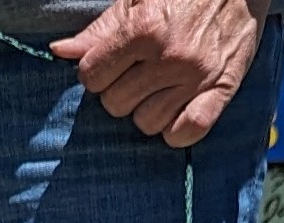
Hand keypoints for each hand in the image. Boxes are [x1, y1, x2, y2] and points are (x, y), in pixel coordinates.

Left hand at [51, 0, 269, 148]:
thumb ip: (100, 30)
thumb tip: (60, 52)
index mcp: (143, 29)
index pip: (92, 77)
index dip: (96, 72)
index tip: (109, 64)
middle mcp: (169, 56)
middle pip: (116, 104)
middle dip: (120, 91)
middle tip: (137, 74)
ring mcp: (196, 77)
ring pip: (146, 123)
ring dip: (147, 111)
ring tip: (159, 87)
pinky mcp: (222, 89)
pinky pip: (188, 131)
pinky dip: (178, 130)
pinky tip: (176, 111)